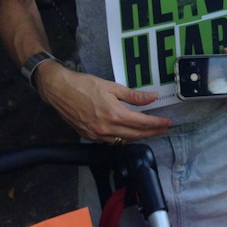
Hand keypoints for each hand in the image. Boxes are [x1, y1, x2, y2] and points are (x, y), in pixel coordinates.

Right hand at [37, 63, 172, 143]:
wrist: (59, 90)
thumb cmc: (85, 85)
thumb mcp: (113, 87)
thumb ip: (134, 96)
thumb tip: (152, 97)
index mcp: (115, 115)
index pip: (142, 123)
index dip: (157, 124)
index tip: (168, 123)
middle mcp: (107, 128)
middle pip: (135, 134)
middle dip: (151, 132)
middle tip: (163, 129)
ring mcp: (97, 134)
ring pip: (123, 140)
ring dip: (137, 137)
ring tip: (149, 131)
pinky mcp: (88, 136)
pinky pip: (110, 141)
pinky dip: (122, 138)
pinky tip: (127, 133)